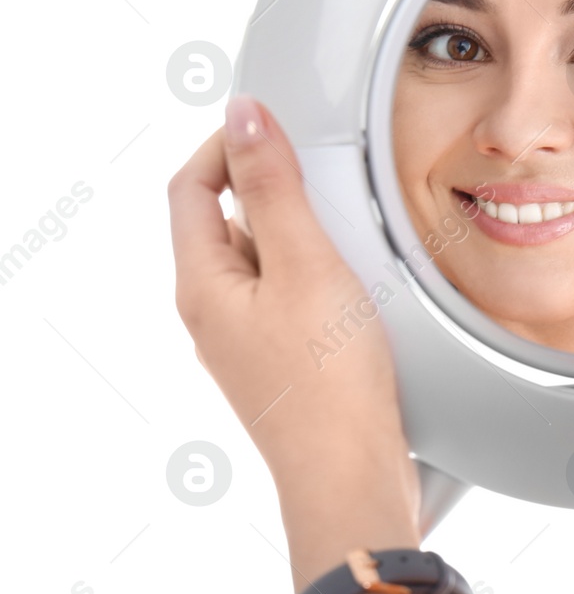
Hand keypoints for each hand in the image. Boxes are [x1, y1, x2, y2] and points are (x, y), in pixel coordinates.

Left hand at [169, 96, 419, 586]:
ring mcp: (249, 342)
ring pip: (268, 264)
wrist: (353, 477)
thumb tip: (242, 116)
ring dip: (308, 242)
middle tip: (330, 191)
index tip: (276, 129)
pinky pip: (295, 300)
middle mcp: (215, 314)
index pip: (190, 187)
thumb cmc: (329, 385)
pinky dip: (324, 281)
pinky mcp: (286, 364)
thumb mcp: (304, 265)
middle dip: (279, 196)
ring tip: (354, 247)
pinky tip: (363, 296)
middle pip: (230, 223)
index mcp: (202, 285)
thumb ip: (274, 187)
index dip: (227, 146)